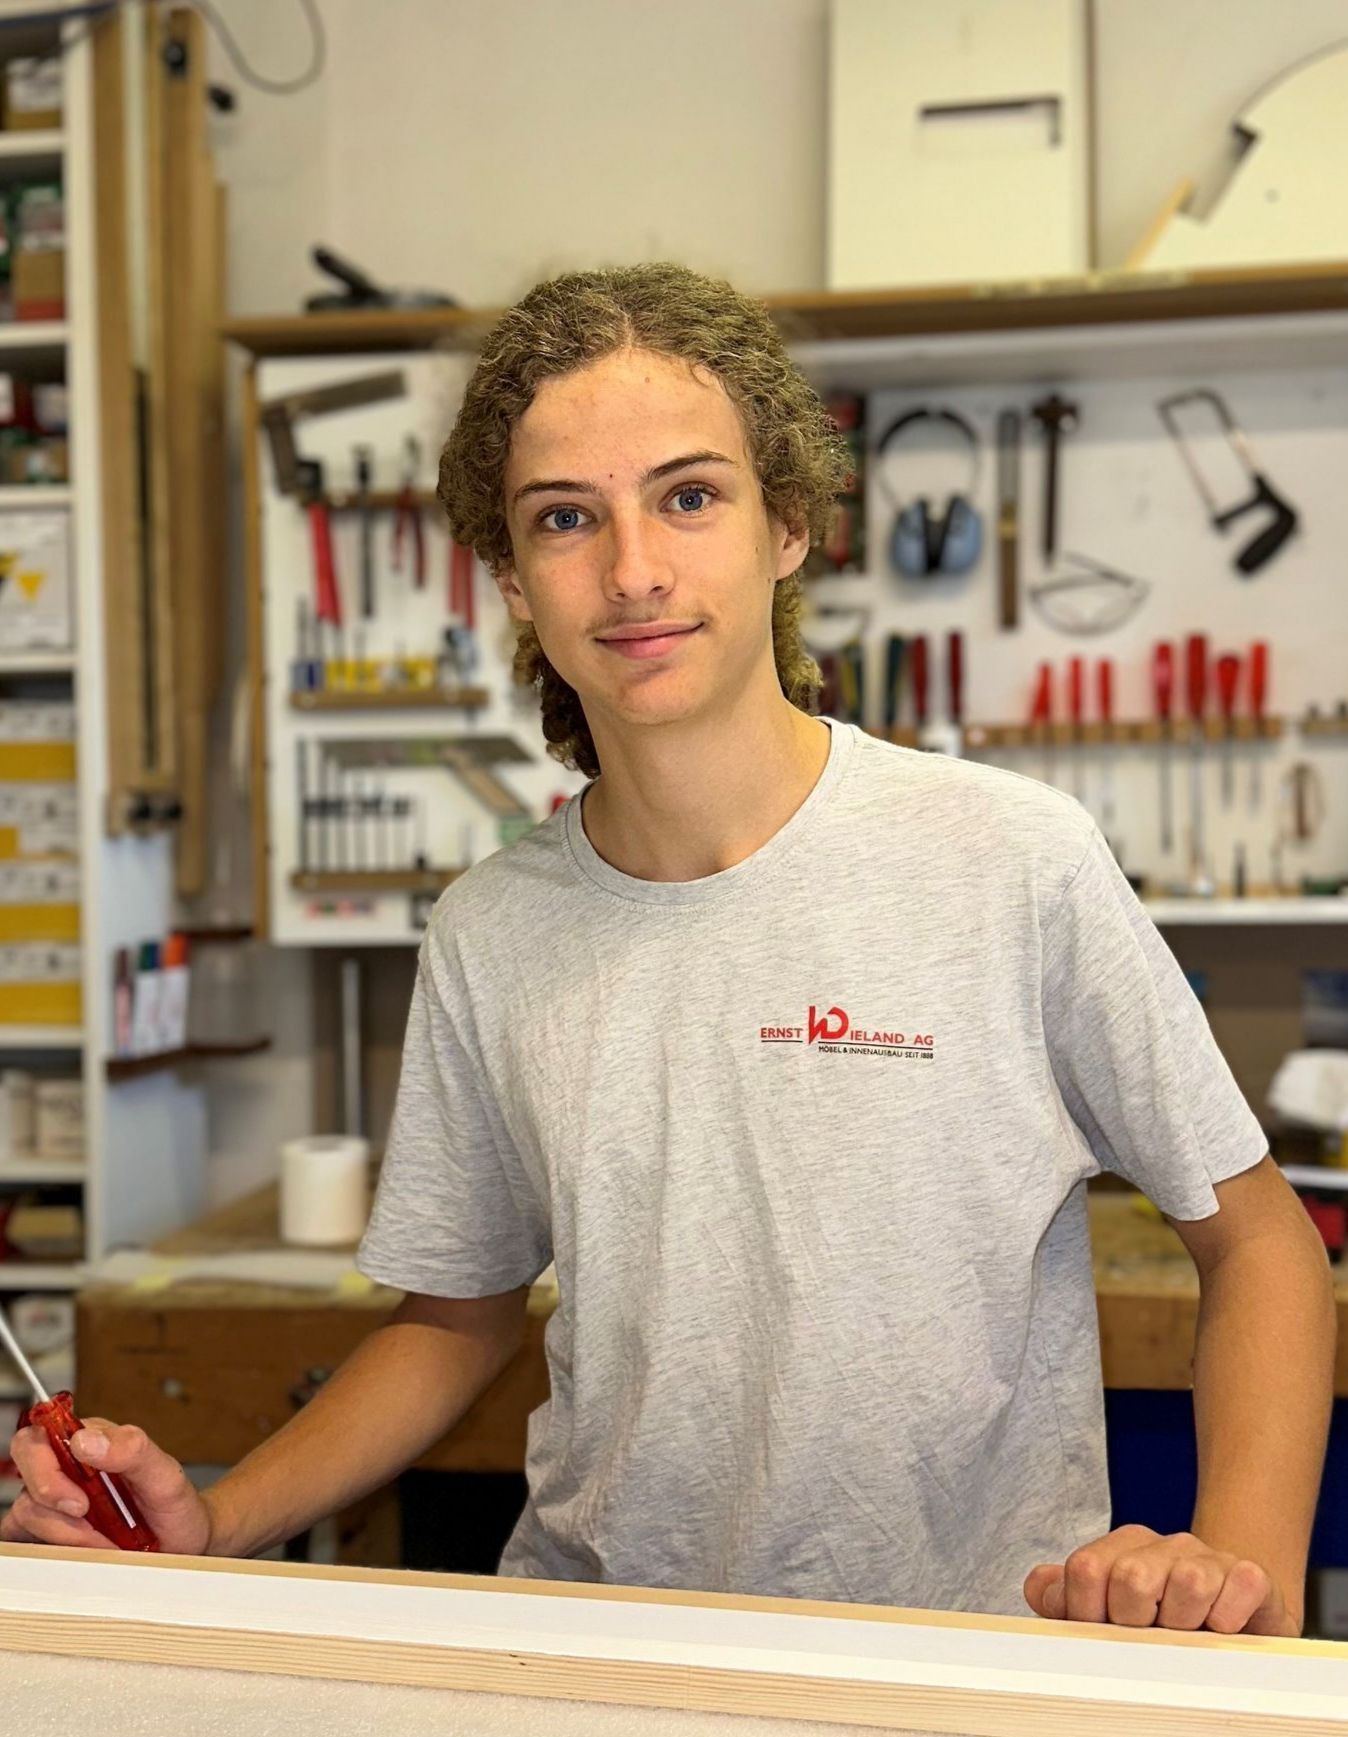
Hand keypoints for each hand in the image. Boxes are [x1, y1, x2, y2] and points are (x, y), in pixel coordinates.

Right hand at [2, 1416, 211, 1554]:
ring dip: (65, 1536)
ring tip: (106, 1541)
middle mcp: (65, 1470)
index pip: (37, 1439)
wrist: (184, 1541)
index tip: (79, 1501)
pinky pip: (30, 1545)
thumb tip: (85, 1440)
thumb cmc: (173, 1503)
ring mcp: (54, 1506)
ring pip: (25, 1516)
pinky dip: (56, 1553)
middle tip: (88, 1519)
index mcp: (88, 1442)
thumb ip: (130, 1449)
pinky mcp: (51, 1537)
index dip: (43, 1468)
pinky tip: (90, 1552)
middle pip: (24, 1476)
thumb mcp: (165, 1474)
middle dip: (51, 1504)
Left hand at [1023, 1524, 1298, 1635]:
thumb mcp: (1109, 1611)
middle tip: (1147, 1641)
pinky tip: (1222, 1630)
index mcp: (1123, 1548)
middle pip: (1131, 1576)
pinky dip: (1229, 1617)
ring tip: (1186, 1637)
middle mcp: (1164, 1546)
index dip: (1087, 1612)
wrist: (1234, 1614)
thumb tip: (1040, 1588)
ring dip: (1184, 1624)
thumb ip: (1065, 1597)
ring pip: (1187, 1582)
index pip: (1086, 1569)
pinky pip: (1240, 1586)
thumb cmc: (1163, 1621)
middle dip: (1134, 1622)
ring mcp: (1207, 1558)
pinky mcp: (1249, 1576)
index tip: (1101, 1633)